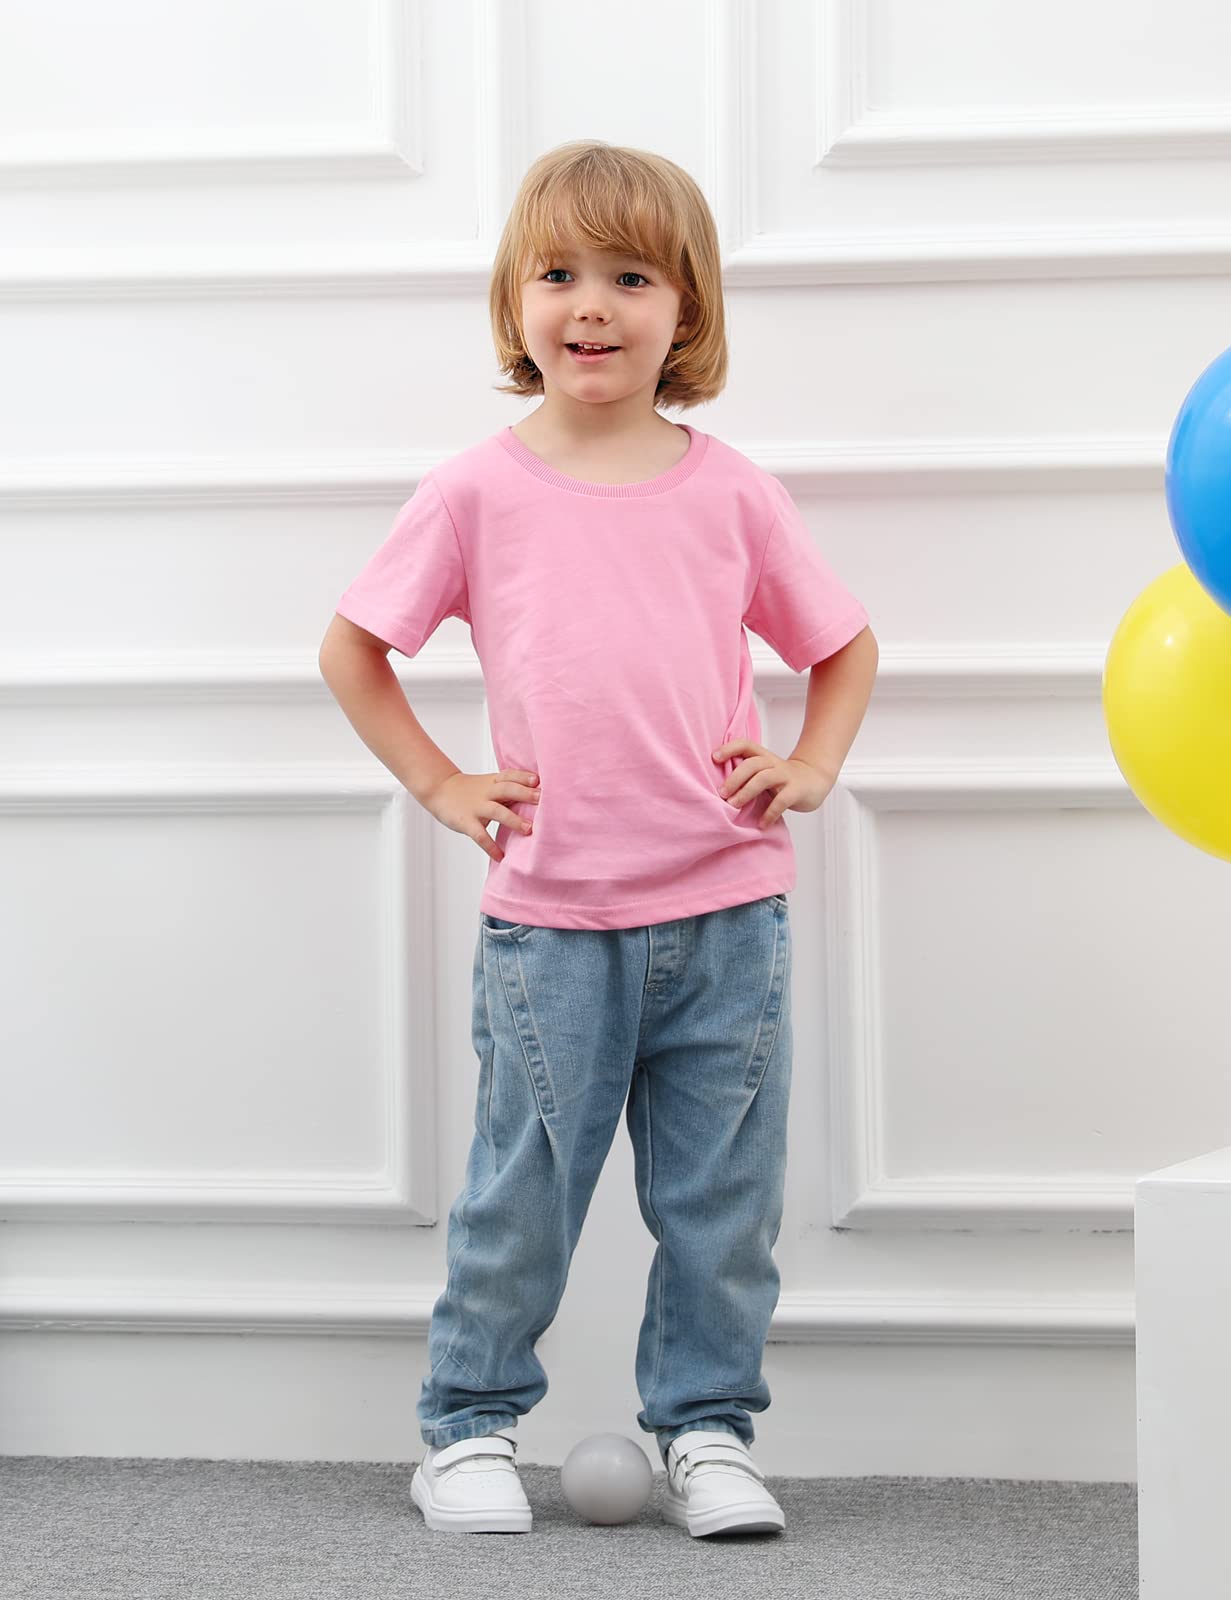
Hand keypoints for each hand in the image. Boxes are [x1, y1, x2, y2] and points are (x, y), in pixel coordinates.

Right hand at [420, 768, 539, 862]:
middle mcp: (486, 792)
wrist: (440, 790)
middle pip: (507, 789)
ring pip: (497, 811)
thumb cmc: (471, 790)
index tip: (539, 781)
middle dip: (524, 793)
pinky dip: (490, 846)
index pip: (510, 775)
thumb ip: (509, 790)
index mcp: (493, 782)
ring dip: (513, 820)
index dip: (524, 777)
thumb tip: (538, 798)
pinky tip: (500, 856)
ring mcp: (476, 807)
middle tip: (542, 799)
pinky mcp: (466, 822)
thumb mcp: (489, 784)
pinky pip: (480, 835)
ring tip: (529, 830)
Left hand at [712, 741, 835, 828]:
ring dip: (747, 792)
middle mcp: (774, 763)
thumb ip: (747, 775)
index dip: (729, 748)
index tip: (714, 757)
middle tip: (721, 794)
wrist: (815, 779)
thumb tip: (718, 790)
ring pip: (764, 778)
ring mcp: (786, 776)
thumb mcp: (765, 771)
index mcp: (764, 757)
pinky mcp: (797, 790)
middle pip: (752, 763)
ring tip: (734, 806)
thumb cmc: (783, 778)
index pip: (746, 745)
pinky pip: (782, 800)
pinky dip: (770, 813)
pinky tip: (761, 823)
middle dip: (734, 778)